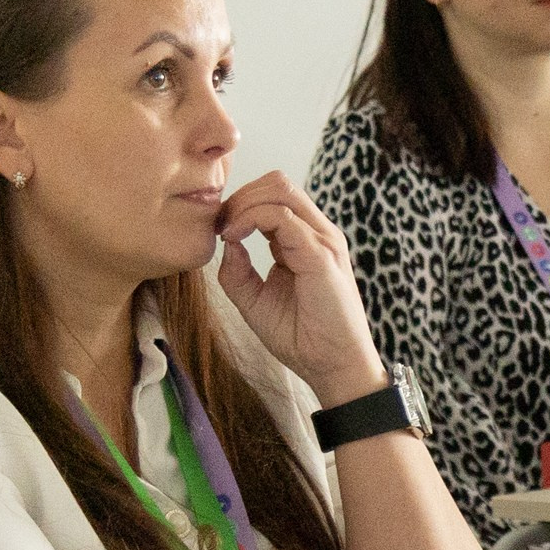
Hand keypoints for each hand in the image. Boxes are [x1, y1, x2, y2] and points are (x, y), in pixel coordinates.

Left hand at [215, 172, 387, 408]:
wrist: (332, 366)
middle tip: (219, 223)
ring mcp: (323, 241)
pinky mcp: (320, 254)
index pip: (274, 197)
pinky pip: (282, 216)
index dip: (240, 204)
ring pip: (281, 189)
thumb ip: (238, 270)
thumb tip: (225, 241)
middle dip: (240, 196)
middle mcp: (318, 234)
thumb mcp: (254, 299)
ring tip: (226, 229)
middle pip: (278, 183)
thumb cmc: (301, 337)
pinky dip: (252, 218)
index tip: (217, 228)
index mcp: (305, 241)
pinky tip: (234, 237)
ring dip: (244, 203)